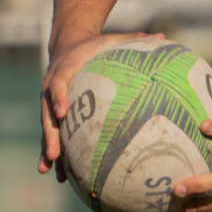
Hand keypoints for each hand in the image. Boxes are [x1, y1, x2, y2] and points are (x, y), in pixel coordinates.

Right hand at [37, 31, 164, 177]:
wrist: (67, 45)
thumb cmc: (95, 46)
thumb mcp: (111, 39)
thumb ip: (134, 40)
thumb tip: (164, 37)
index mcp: (65, 68)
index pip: (59, 83)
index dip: (58, 96)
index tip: (63, 112)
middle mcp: (52, 86)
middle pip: (47, 112)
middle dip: (51, 134)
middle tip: (56, 153)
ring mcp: (49, 102)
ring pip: (47, 127)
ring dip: (48, 148)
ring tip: (50, 169)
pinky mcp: (52, 113)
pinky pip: (51, 134)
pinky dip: (52, 154)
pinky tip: (57, 175)